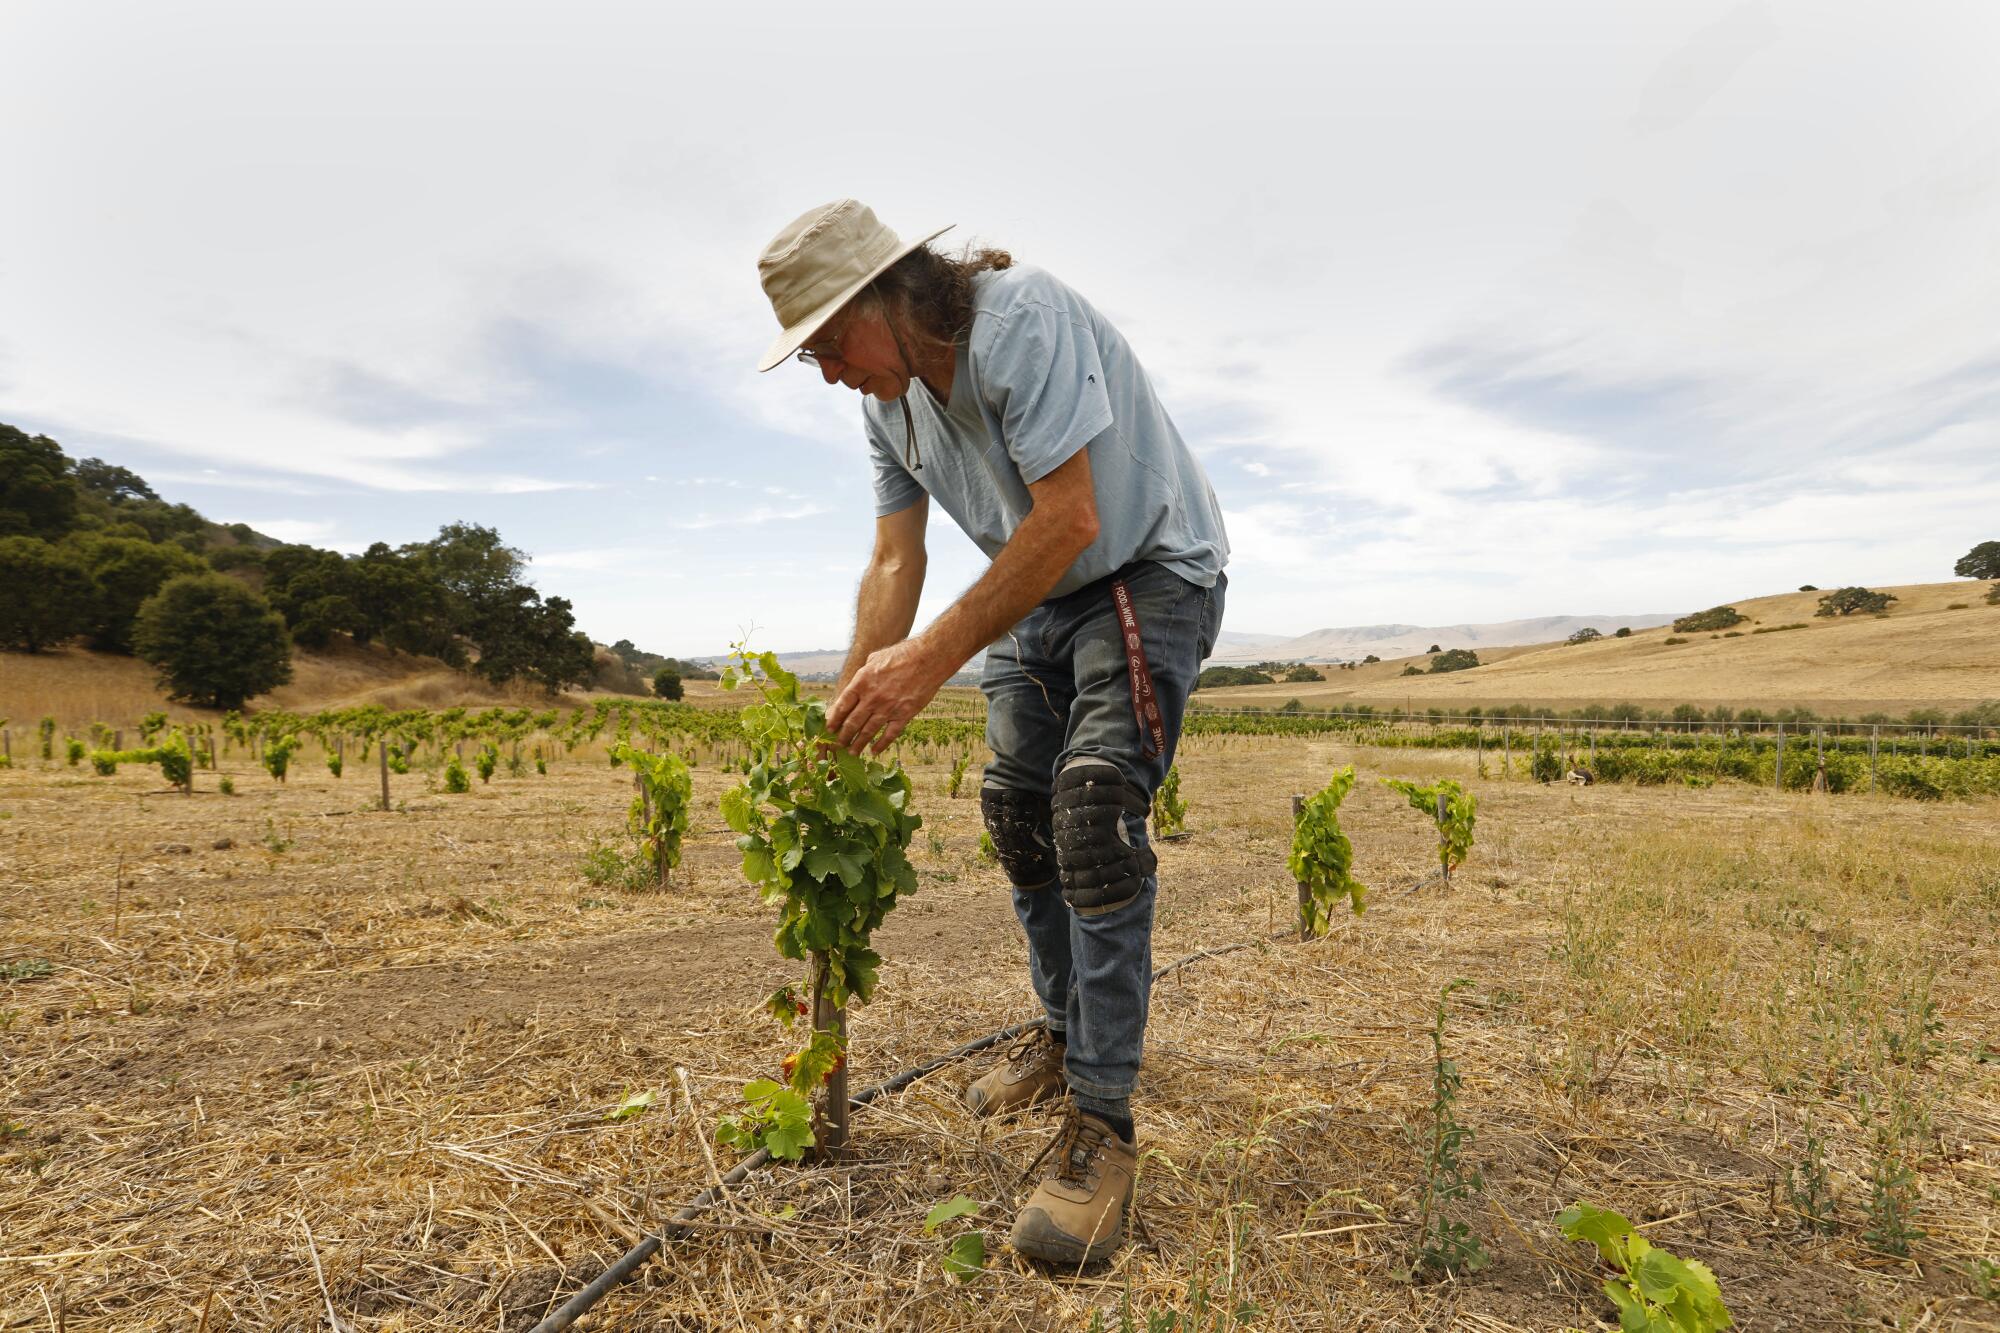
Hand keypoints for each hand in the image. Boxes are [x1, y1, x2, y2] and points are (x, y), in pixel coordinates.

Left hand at [828, 639, 952, 753]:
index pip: (842, 705)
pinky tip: (874, 751)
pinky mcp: (904, 714)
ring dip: (858, 744)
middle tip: (837, 745)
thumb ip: (864, 673)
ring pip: (868, 732)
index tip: (829, 728)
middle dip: (843, 736)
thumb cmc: (903, 654)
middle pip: (852, 722)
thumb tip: (858, 682)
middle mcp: (872, 698)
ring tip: (851, 752)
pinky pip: (889, 735)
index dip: (834, 719)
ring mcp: (888, 708)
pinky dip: (881, 745)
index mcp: (862, 682)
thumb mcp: (876, 657)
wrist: (929, 658)